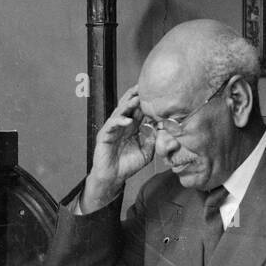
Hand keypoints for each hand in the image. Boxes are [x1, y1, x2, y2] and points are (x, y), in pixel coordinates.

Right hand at [83, 87, 155, 209]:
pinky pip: (111, 125)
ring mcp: (112, 130)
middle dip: (135, 96)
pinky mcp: (104, 136)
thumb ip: (153, 140)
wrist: (113, 178)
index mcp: (131, 128)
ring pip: (119, 112)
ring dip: (128, 105)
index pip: (138, 110)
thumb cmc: (127, 166)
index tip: (156, 93)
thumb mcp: (146, 152)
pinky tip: (128, 120)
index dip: (145, 102)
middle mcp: (122, 126)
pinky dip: (119, 121)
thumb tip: (161, 128)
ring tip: (136, 99)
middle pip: (128, 106)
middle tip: (144, 87)